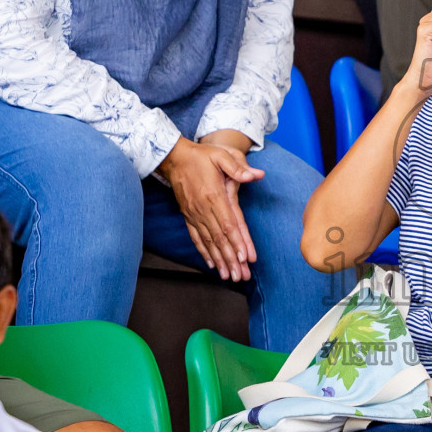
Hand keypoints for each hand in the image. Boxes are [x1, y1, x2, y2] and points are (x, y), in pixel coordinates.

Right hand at [157, 136, 263, 280]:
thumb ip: (238, 167)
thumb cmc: (201, 156)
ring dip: (219, 261)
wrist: (174, 157)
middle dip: (231, 259)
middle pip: (220, 239)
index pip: (228, 224)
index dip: (237, 242)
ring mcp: (194, 215)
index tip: (245, 257)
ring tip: (228, 276)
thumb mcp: (221, 155)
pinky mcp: (188, 216)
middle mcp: (203, 210)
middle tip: (240, 276)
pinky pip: (196, 238)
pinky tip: (210, 264)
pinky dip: (204, 252)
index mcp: (214, 196)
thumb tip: (256, 175)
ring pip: (208, 242)